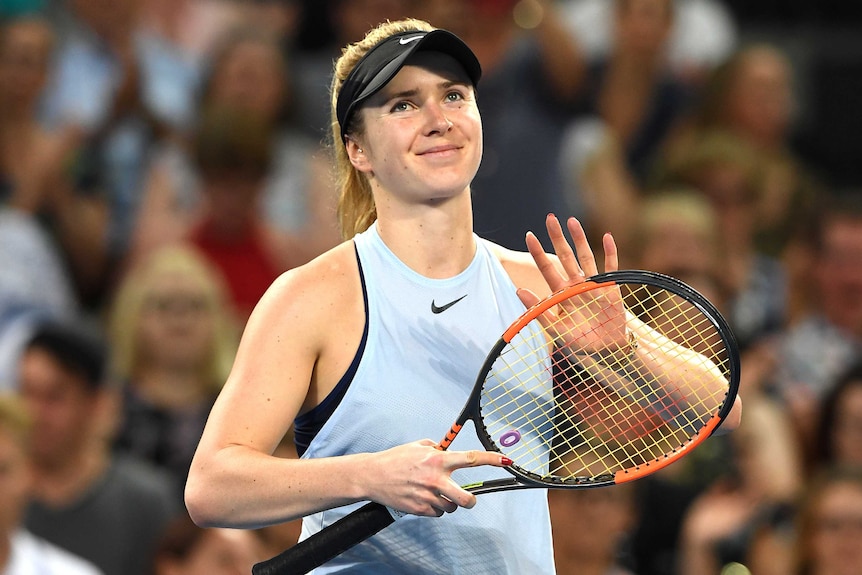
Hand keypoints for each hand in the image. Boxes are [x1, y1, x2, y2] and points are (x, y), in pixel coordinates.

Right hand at [366, 440, 509, 517]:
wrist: (372, 476)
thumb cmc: (394, 460)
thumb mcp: (418, 446)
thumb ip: (436, 449)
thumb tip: (448, 451)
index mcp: (437, 460)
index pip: (471, 459)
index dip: (491, 460)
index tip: (505, 460)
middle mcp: (435, 479)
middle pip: (466, 498)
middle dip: (471, 501)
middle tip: (469, 498)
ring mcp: (428, 496)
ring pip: (451, 508)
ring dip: (448, 503)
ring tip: (434, 494)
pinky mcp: (420, 509)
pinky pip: (437, 513)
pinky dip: (434, 508)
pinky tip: (423, 499)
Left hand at [518, 214, 626, 353]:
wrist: (606, 351)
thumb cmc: (580, 342)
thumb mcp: (555, 329)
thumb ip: (537, 310)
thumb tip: (518, 290)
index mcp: (561, 293)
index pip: (546, 267)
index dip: (537, 252)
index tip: (529, 234)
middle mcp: (576, 284)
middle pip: (564, 256)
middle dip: (557, 237)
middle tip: (550, 217)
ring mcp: (594, 284)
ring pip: (585, 256)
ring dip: (579, 239)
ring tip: (571, 220)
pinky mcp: (611, 288)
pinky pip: (611, 267)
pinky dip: (609, 252)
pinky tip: (606, 236)